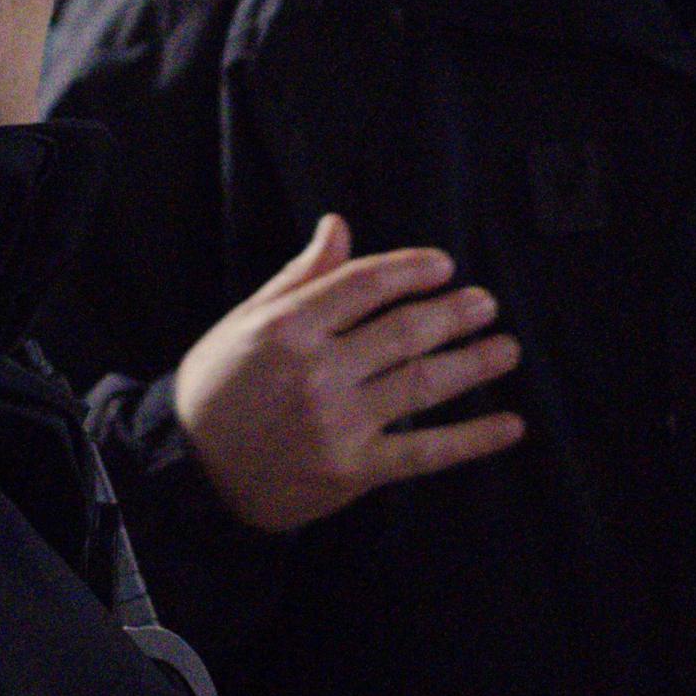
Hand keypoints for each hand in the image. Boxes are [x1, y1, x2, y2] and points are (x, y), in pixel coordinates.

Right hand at [174, 216, 524, 531]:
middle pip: (403, 332)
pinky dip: (471, 440)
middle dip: (454, 314)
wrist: (188, 469)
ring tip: (506, 349)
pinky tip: (508, 426)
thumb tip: (338, 225)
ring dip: (474, 364)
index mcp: (288, 327)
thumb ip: (300, 277)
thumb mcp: (246, 321)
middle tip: (487, 304)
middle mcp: (316, 371)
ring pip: (421, 384)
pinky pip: (423, 452)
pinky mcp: (351, 470)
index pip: (366, 285)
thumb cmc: (218, 388)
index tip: (445, 265)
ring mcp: (337, 423)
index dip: (412, 270)